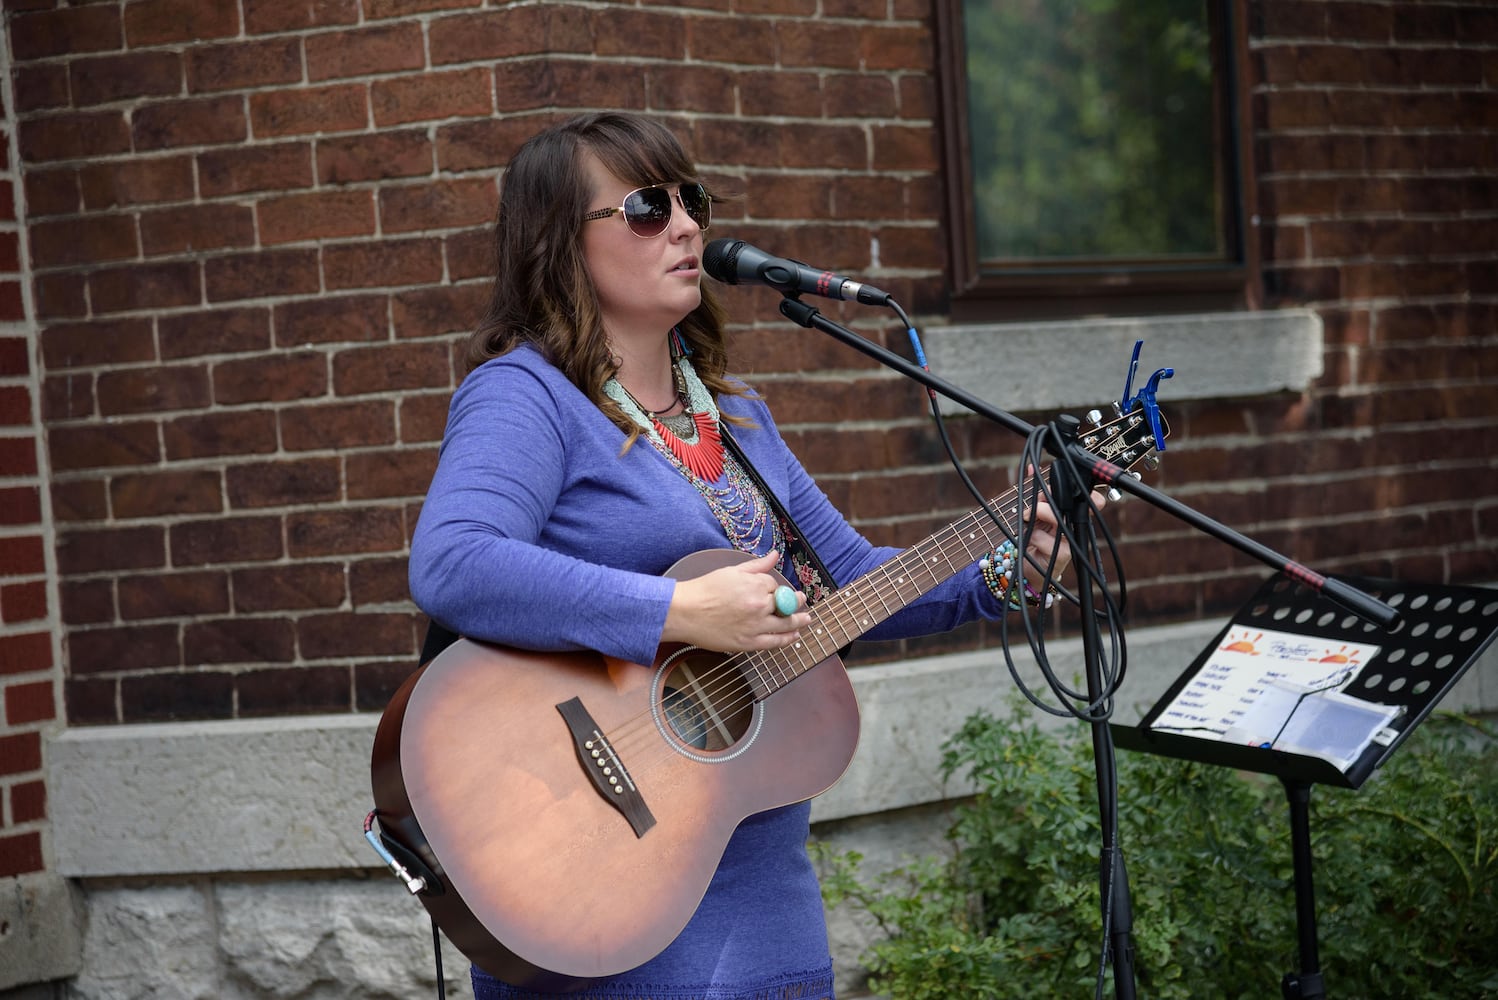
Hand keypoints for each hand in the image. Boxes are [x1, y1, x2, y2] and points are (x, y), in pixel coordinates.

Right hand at [662, 550, 809, 652]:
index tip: (769, 589)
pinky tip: (794, 635)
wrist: (684, 612)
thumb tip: (775, 555)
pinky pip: (775, 642)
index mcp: (755, 585)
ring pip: (786, 624)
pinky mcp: (748, 643)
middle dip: (795, 601)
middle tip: (801, 601)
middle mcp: (759, 605)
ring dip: (799, 621)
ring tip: (807, 619)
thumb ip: (757, 565)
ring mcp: (755, 626)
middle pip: (786, 604)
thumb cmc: (704, 590)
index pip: (775, 585)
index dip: (773, 587)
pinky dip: (787, 639)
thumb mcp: (731, 571)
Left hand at [1016, 472, 1108, 594]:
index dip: (1093, 495)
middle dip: (1052, 498)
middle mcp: (1075, 527)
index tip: (1077, 488)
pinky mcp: (1062, 555)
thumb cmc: (1036, 538)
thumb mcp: (1036, 513)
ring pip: (1059, 518)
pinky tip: (1029, 538)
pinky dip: (1031, 533)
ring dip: (1039, 512)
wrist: (1030, 567)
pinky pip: (1043, 537)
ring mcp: (1071, 541)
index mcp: (1073, 515)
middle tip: (1036, 501)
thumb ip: (1037, 493)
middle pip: (1073, 506)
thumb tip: (1030, 469)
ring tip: (1028, 517)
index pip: (1092, 502)